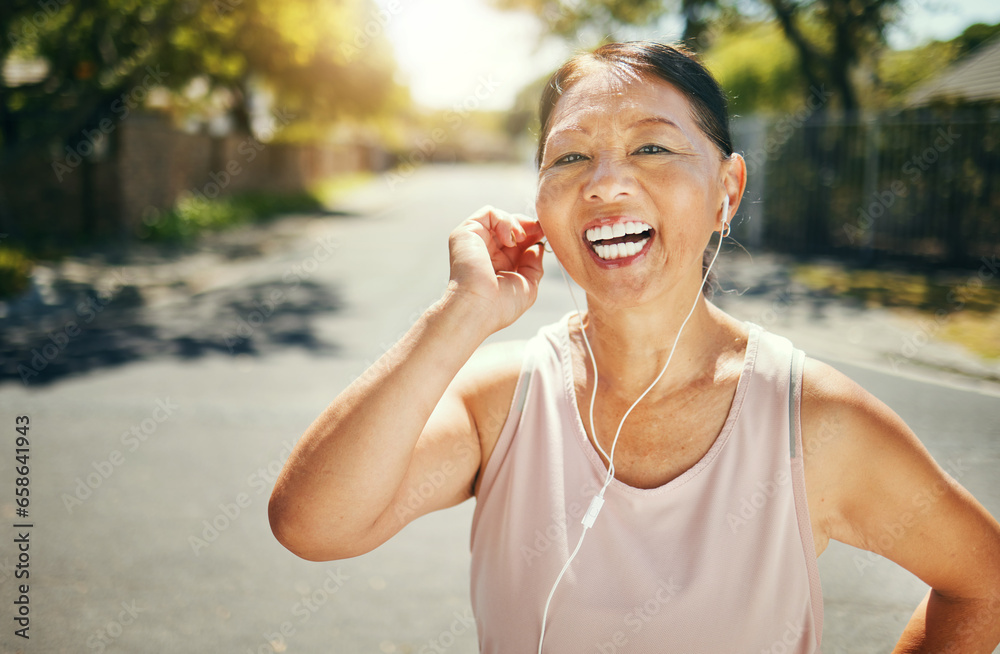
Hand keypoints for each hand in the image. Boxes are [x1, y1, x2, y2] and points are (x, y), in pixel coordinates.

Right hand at [446, 205, 544, 333]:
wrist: (478, 308)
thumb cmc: (500, 306)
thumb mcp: (527, 285)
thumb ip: (533, 265)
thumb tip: (537, 246)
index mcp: (499, 265)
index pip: (517, 241)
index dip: (532, 235)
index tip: (545, 234)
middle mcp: (486, 252)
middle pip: (509, 227)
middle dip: (527, 226)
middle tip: (539, 230)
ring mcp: (475, 241)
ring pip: (499, 217)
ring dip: (515, 223)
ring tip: (520, 239)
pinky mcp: (466, 233)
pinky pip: (488, 213)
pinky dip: (503, 219)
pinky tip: (509, 238)